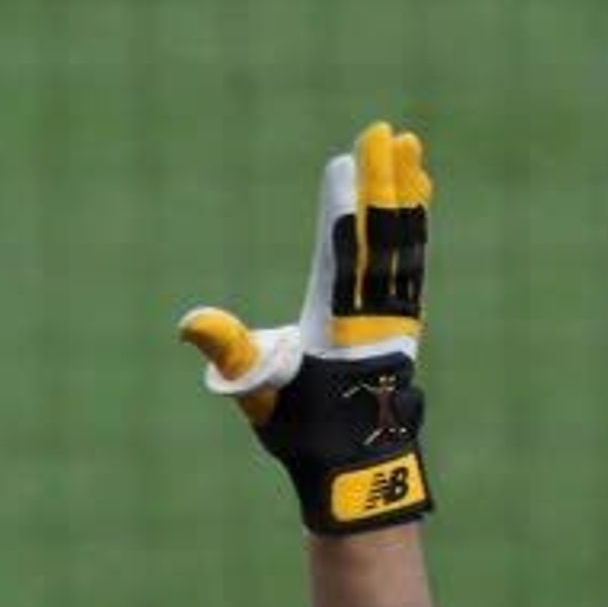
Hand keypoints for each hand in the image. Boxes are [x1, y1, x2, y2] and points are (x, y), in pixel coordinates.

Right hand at [177, 119, 434, 535]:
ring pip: (404, 247)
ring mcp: (395, 319)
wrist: (353, 472)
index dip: (345, 213)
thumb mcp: (257, 397)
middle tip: (389, 133)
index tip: (347, 165)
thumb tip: (190, 323)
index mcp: (338, 329)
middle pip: (383, 241)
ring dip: (406, 196)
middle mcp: (375, 317)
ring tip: (412, 148)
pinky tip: (416, 197)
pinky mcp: (403, 321)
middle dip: (385, 186)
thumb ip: (229, 354)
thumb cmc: (300, 433)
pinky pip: (411, 264)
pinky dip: (414, 226)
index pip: (343, 260)